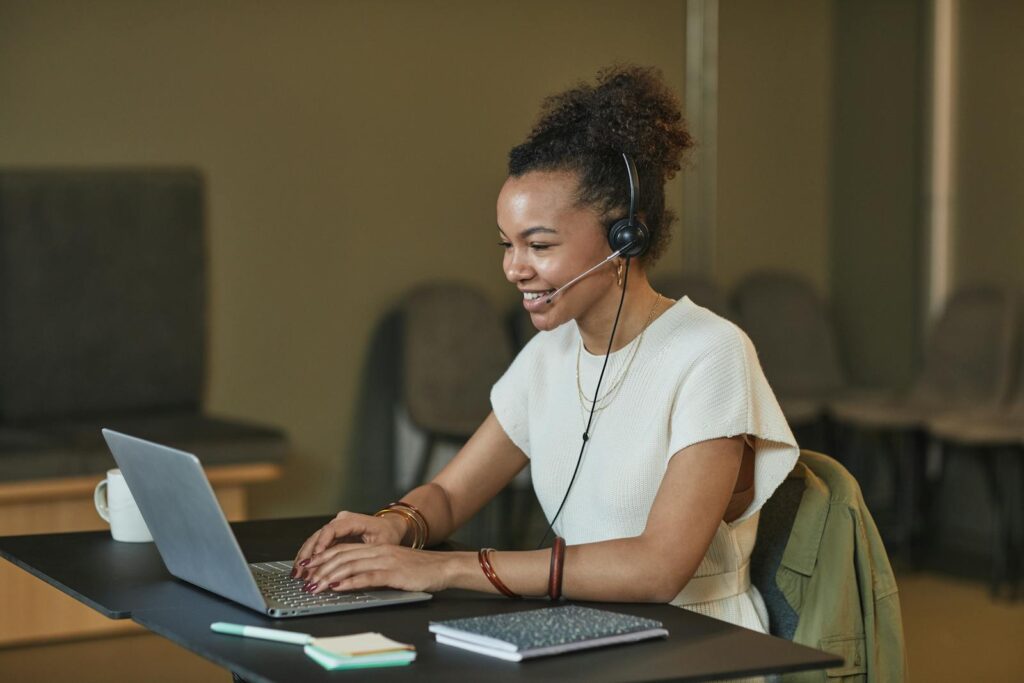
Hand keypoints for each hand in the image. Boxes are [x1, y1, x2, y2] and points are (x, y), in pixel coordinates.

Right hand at [292, 511, 404, 578]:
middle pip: (319, 536)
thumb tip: (350, 570)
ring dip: (305, 557)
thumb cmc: (388, 535)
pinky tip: (302, 570)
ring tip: (297, 574)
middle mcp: (341, 521)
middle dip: (308, 554)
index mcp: (353, 520)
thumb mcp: (381, 545)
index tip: (315, 557)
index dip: (321, 544)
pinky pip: (318, 546)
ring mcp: (335, 527)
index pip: (332, 529)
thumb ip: (365, 555)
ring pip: (315, 541)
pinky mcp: (333, 536)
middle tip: (301, 571)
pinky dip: (310, 558)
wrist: (391, 527)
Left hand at [302, 543, 455, 594]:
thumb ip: (373, 567)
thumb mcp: (393, 564)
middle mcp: (378, 552)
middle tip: (305, 579)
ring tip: (315, 586)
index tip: (307, 567)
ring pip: (350, 566)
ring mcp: (385, 561)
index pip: (343, 550)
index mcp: (376, 548)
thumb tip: (349, 578)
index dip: (322, 557)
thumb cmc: (420, 569)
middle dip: (320, 568)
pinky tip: (339, 587)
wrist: (444, 567)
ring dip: (329, 576)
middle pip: (342, 556)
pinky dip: (350, 582)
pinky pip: (368, 577)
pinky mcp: (394, 573)